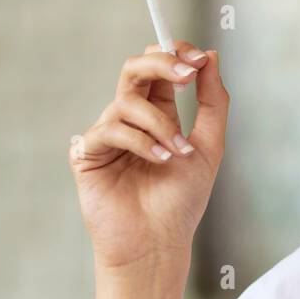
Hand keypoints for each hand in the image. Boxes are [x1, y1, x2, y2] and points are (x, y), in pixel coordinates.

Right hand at [70, 40, 229, 266]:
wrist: (159, 243)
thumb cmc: (182, 201)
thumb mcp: (209, 146)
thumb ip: (212, 102)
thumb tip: (210, 56)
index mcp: (157, 114)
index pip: (158, 69)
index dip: (175, 55)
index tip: (200, 60)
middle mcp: (130, 120)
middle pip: (134, 69)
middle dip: (161, 63)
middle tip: (186, 73)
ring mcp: (107, 135)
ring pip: (127, 102)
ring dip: (159, 124)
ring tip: (176, 153)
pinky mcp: (87, 154)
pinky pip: (110, 129)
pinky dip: (140, 142)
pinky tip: (158, 161)